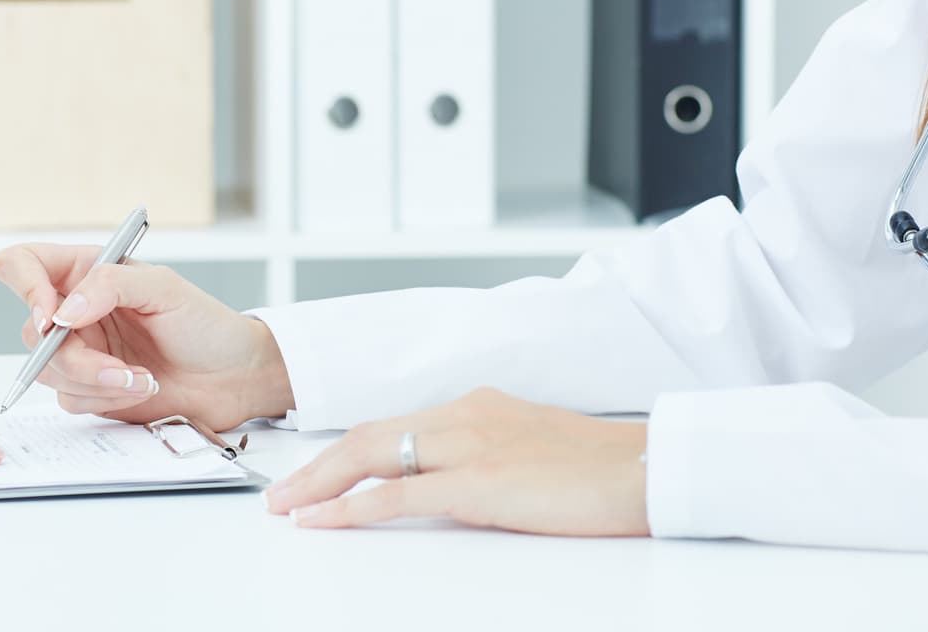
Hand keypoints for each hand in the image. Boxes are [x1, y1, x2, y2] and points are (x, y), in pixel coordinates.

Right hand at [0, 243, 293, 430]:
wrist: (233, 377)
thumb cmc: (206, 325)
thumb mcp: (164, 288)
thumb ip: (110, 286)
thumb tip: (63, 311)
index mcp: (86, 272)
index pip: (23, 265)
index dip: (25, 288)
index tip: (51, 318)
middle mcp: (75, 311)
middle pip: (32, 333)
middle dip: (75, 358)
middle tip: (117, 367)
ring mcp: (80, 351)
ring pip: (48, 372)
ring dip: (97, 381)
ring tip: (144, 377)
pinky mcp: (89, 389)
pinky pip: (71, 400)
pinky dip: (106, 399)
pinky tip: (141, 388)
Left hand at [264, 388, 650, 536]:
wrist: (648, 470)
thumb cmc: (603, 469)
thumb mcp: (531, 451)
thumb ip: (487, 458)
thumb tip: (454, 487)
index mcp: (477, 406)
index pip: (392, 426)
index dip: (346, 452)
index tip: (315, 473)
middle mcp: (464, 415)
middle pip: (367, 436)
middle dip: (315, 467)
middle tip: (279, 495)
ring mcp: (469, 445)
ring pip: (370, 457)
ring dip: (319, 484)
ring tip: (286, 508)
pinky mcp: (479, 481)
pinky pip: (396, 494)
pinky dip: (349, 508)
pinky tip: (321, 521)